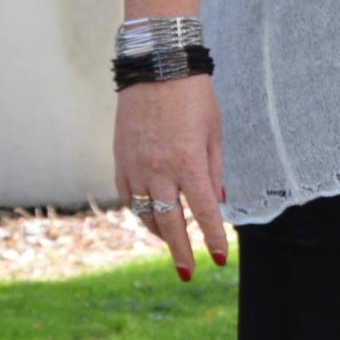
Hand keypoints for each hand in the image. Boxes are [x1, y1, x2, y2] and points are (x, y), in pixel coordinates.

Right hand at [115, 79, 233, 280]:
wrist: (156, 66)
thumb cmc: (193, 97)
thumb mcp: (214, 132)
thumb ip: (214, 170)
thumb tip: (215, 203)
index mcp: (188, 162)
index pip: (203, 213)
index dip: (213, 239)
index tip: (220, 259)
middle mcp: (159, 169)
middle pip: (170, 224)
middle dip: (181, 252)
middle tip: (188, 273)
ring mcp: (135, 166)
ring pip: (145, 214)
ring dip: (159, 234)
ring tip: (173, 244)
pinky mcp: (120, 160)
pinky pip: (128, 197)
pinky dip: (140, 212)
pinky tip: (150, 218)